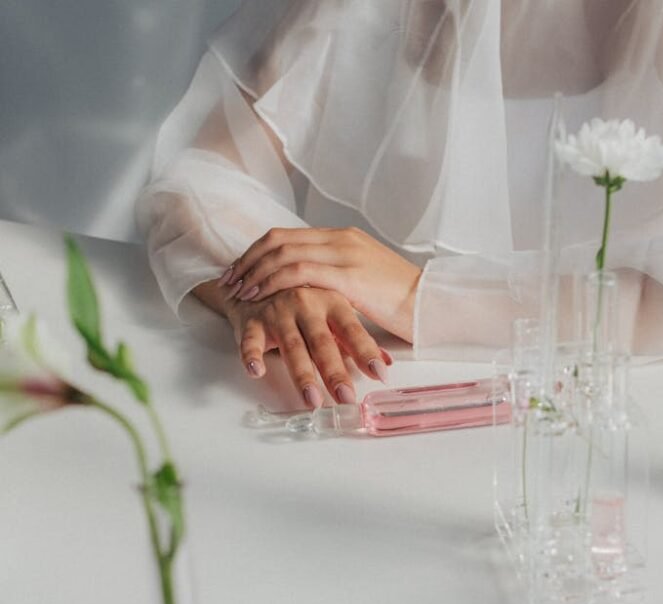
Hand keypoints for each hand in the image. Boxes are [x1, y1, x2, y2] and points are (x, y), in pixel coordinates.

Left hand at [220, 227, 421, 342]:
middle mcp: (340, 239)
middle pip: (278, 240)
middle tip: (228, 281)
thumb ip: (337, 279)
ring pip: (284, 253)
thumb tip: (311, 291)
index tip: (238, 271)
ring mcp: (344, 254)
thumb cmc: (401, 302)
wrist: (431, 305)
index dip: (256, 252)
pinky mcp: (348, 275)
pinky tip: (259, 296)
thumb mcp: (364, 283)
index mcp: (342, 238)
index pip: (287, 236)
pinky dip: (272, 282)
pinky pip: (299, 272)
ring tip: (238, 292)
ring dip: (255, 272)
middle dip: (247, 260)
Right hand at [223, 286, 391, 407]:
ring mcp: (278, 312)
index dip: (366, 352)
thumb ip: (356, 341)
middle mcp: (306, 305)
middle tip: (346, 398)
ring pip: (292, 346)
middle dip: (334, 372)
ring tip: (312, 401)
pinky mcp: (252, 321)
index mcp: (332, 302)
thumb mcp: (332, 315)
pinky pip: (251, 340)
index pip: (352, 330)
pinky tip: (257, 371)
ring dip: (302, 374)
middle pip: (322, 342)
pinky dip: (251, 355)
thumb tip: (387, 363)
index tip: (380, 374)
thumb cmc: (301, 304)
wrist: (255, 280)